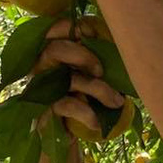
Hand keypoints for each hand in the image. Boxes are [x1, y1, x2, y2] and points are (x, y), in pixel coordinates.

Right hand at [36, 16, 125, 134]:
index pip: (53, 29)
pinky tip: (98, 122)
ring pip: (70, 80)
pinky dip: (87, 113)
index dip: (72, 27)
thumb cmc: (82, 97)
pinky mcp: (44, 110)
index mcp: (52, 52)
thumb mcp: (88, 74)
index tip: (92, 35)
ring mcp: (41, 89)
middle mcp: (42, 67)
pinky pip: (68, 106)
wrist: (66, 134)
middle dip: (83, 56)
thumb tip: (121, 46)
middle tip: (100, 70)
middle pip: (56, 50)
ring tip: (117, 101)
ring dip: (99, 89)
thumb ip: (95, 57)